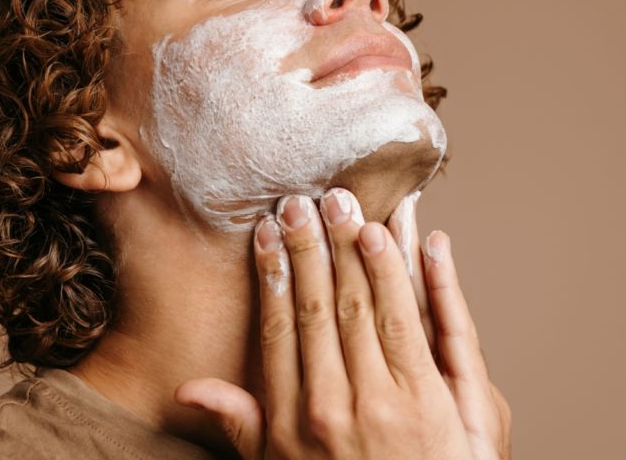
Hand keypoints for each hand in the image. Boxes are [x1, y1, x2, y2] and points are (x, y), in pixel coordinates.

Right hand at [175, 188, 511, 458]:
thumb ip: (240, 424)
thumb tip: (188, 389)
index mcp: (293, 417)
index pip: (280, 326)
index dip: (274, 273)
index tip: (268, 231)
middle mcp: (336, 405)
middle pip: (323, 308)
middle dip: (314, 248)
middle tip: (307, 201)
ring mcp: (389, 403)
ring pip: (372, 308)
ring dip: (361, 252)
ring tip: (350, 209)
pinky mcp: (437, 404)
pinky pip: (425, 328)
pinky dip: (419, 281)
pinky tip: (415, 243)